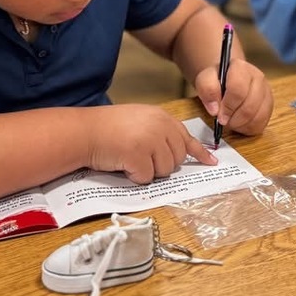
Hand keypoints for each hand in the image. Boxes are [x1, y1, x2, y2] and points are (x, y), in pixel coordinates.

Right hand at [87, 105, 216, 183]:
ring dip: (147, 171)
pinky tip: (122, 163)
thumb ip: (159, 132)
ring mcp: (150, 140)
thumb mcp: (139, 121)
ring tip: (129, 157)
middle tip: (140, 157)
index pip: (186, 137)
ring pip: (163, 171)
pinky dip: (134, 176)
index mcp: (161, 117)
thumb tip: (178, 153)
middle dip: (161, 165)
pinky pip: (146, 178)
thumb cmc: (107, 128)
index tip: (211, 162)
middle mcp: (160, 126)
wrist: (84, 131)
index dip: (198, 153)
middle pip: (176, 159)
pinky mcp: (138, 155)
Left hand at [194, 58, 272, 136]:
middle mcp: (258, 78)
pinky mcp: (269, 106)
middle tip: (223, 121)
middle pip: (249, 106)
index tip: (219, 115)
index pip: (238, 89)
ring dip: (241, 125)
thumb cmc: (216, 81)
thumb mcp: (205, 80)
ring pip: (257, 117)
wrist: (226, 80)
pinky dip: (248, 128)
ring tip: (231, 121)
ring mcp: (266, 92)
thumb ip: (207, 89)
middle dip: (234, 119)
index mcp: (241, 68)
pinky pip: (261, 124)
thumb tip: (215, 109)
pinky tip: (239, 123)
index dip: (228, 106)